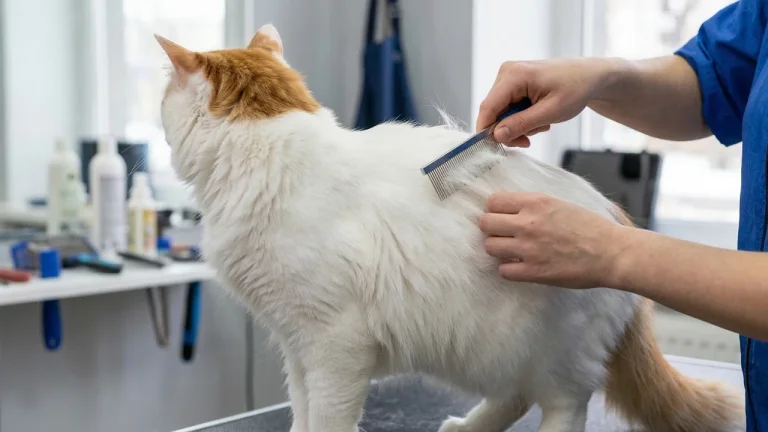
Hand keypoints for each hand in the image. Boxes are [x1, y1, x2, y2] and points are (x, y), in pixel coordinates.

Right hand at [476, 58, 613, 146]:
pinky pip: (508, 108)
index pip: (488, 107)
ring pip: (500, 113)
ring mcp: (509, 77)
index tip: (495, 148)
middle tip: (528, 140)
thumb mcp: (550, 111)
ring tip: (541, 124)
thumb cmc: (576, 88)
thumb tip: (496, 135)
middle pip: (493, 112)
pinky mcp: (513, 83)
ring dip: (517, 125)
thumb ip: (521, 124)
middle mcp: (506, 73)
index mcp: (514, 75)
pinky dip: (521, 118)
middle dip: (509, 130)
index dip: (486, 130)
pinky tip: (537, 117)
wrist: (590, 76)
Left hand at [479, 192, 627, 288]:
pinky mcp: (534, 271)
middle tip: (504, 234)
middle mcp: (528, 223)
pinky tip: (520, 266)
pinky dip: (509, 269)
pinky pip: (503, 270)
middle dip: (492, 229)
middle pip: (486, 223)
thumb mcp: (560, 203)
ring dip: (498, 249)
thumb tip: (510, 207)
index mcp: (536, 202)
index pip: (494, 201)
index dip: (495, 209)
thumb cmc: (590, 227)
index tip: (502, 216)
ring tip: (512, 251)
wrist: (612, 253)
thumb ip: (534, 204)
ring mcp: (529, 248)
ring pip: (490, 246)